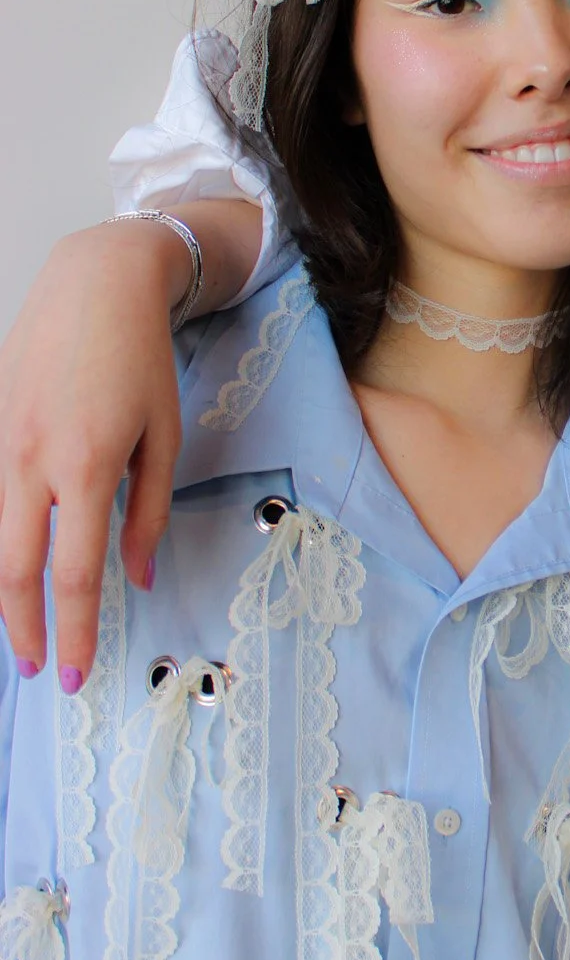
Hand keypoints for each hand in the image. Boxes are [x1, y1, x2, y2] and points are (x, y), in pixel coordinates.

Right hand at [0, 201, 260, 687]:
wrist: (93, 285)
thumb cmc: (139, 360)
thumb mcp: (163, 436)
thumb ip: (149, 513)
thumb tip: (136, 578)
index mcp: (84, 467)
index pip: (74, 574)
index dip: (77, 631)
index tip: (78, 674)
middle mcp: (31, 462)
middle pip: (15, 569)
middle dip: (26, 630)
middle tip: (41, 671)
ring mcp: (1, 444)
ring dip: (7, 591)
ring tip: (26, 632)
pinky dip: (1, 539)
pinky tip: (13, 566)